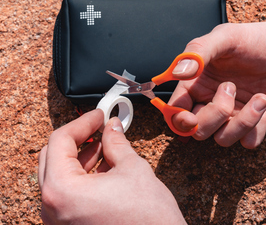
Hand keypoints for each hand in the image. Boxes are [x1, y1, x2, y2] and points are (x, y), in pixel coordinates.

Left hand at [38, 109, 185, 224]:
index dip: (82, 122)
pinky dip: (83, 173)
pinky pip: (69, 191)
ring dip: (81, 154)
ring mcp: (60, 220)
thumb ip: (117, 142)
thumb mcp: (132, 168)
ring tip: (105, 143)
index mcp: (62, 191)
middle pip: (53, 156)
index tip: (98, 115)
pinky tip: (104, 164)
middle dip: (78, 137)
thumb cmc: (148, 220)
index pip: (60, 141)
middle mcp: (53, 208)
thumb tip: (112, 127)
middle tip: (98, 126)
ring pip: (60, 174)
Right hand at [169, 3, 265, 147]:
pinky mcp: (254, 122)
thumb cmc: (254, 39)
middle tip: (230, 86)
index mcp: (196, 83)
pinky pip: (248, 141)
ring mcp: (232, 114)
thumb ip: (198, 52)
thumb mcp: (224, 37)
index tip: (189, 117)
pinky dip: (256, 127)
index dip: (177, 119)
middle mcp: (210, 101)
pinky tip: (263, 102)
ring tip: (257, 96)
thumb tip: (177, 73)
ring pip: (222, 139)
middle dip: (214, 115)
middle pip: (197, 130)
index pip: (175, 110)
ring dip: (241, 121)